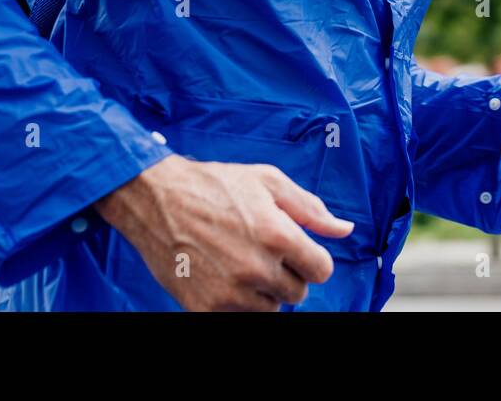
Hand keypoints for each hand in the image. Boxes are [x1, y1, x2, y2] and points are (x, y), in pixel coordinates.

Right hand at [95, 154, 353, 310]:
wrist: (156, 199)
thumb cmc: (213, 186)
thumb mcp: (267, 182)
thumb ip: (310, 208)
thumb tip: (345, 229)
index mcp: (278, 235)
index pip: (321, 270)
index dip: (312, 259)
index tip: (297, 250)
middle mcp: (257, 268)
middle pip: (298, 293)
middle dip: (287, 274)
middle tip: (262, 251)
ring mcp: (231, 292)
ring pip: (271, 308)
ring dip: (263, 290)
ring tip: (240, 260)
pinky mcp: (206, 308)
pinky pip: (240, 317)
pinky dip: (236, 301)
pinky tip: (222, 273)